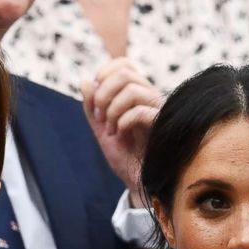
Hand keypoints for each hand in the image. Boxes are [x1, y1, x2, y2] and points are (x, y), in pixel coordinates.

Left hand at [81, 58, 161, 207]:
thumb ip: (92, 107)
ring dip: (112, 109)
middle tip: (99, 117)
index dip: (105, 72)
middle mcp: (149, 98)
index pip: (125, 64)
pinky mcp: (162, 126)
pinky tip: (120, 134)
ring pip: (132, 89)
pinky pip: (140, 111)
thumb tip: (86, 80)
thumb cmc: (126, 157)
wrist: (138, 183)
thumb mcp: (102, 131)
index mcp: (137, 95)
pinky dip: (123, 121)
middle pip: (125, 73)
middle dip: (103, 93)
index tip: (95, 98)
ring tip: (110, 130)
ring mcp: (157, 111)